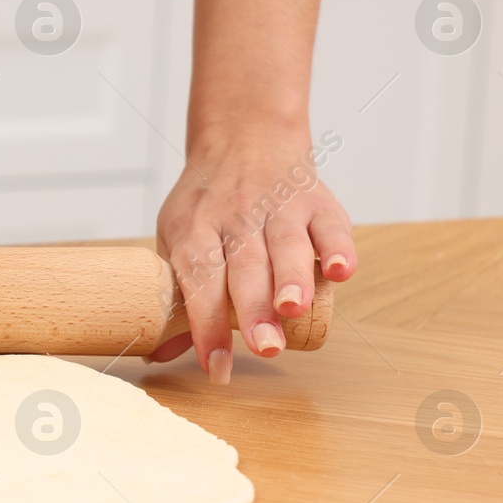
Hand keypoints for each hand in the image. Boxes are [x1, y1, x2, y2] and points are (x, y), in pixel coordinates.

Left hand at [151, 131, 355, 384]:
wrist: (243, 136)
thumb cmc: (207, 205)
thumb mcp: (179, 238)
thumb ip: (178, 297)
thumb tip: (161, 354)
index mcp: (194, 228)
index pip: (198, 279)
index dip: (206, 324)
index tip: (216, 367)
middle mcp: (235, 215)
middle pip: (244, 265)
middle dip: (254, 308)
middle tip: (264, 347)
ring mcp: (277, 205)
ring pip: (286, 243)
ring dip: (292, 277)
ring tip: (293, 310)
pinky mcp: (316, 200)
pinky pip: (329, 224)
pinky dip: (338, 246)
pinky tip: (341, 271)